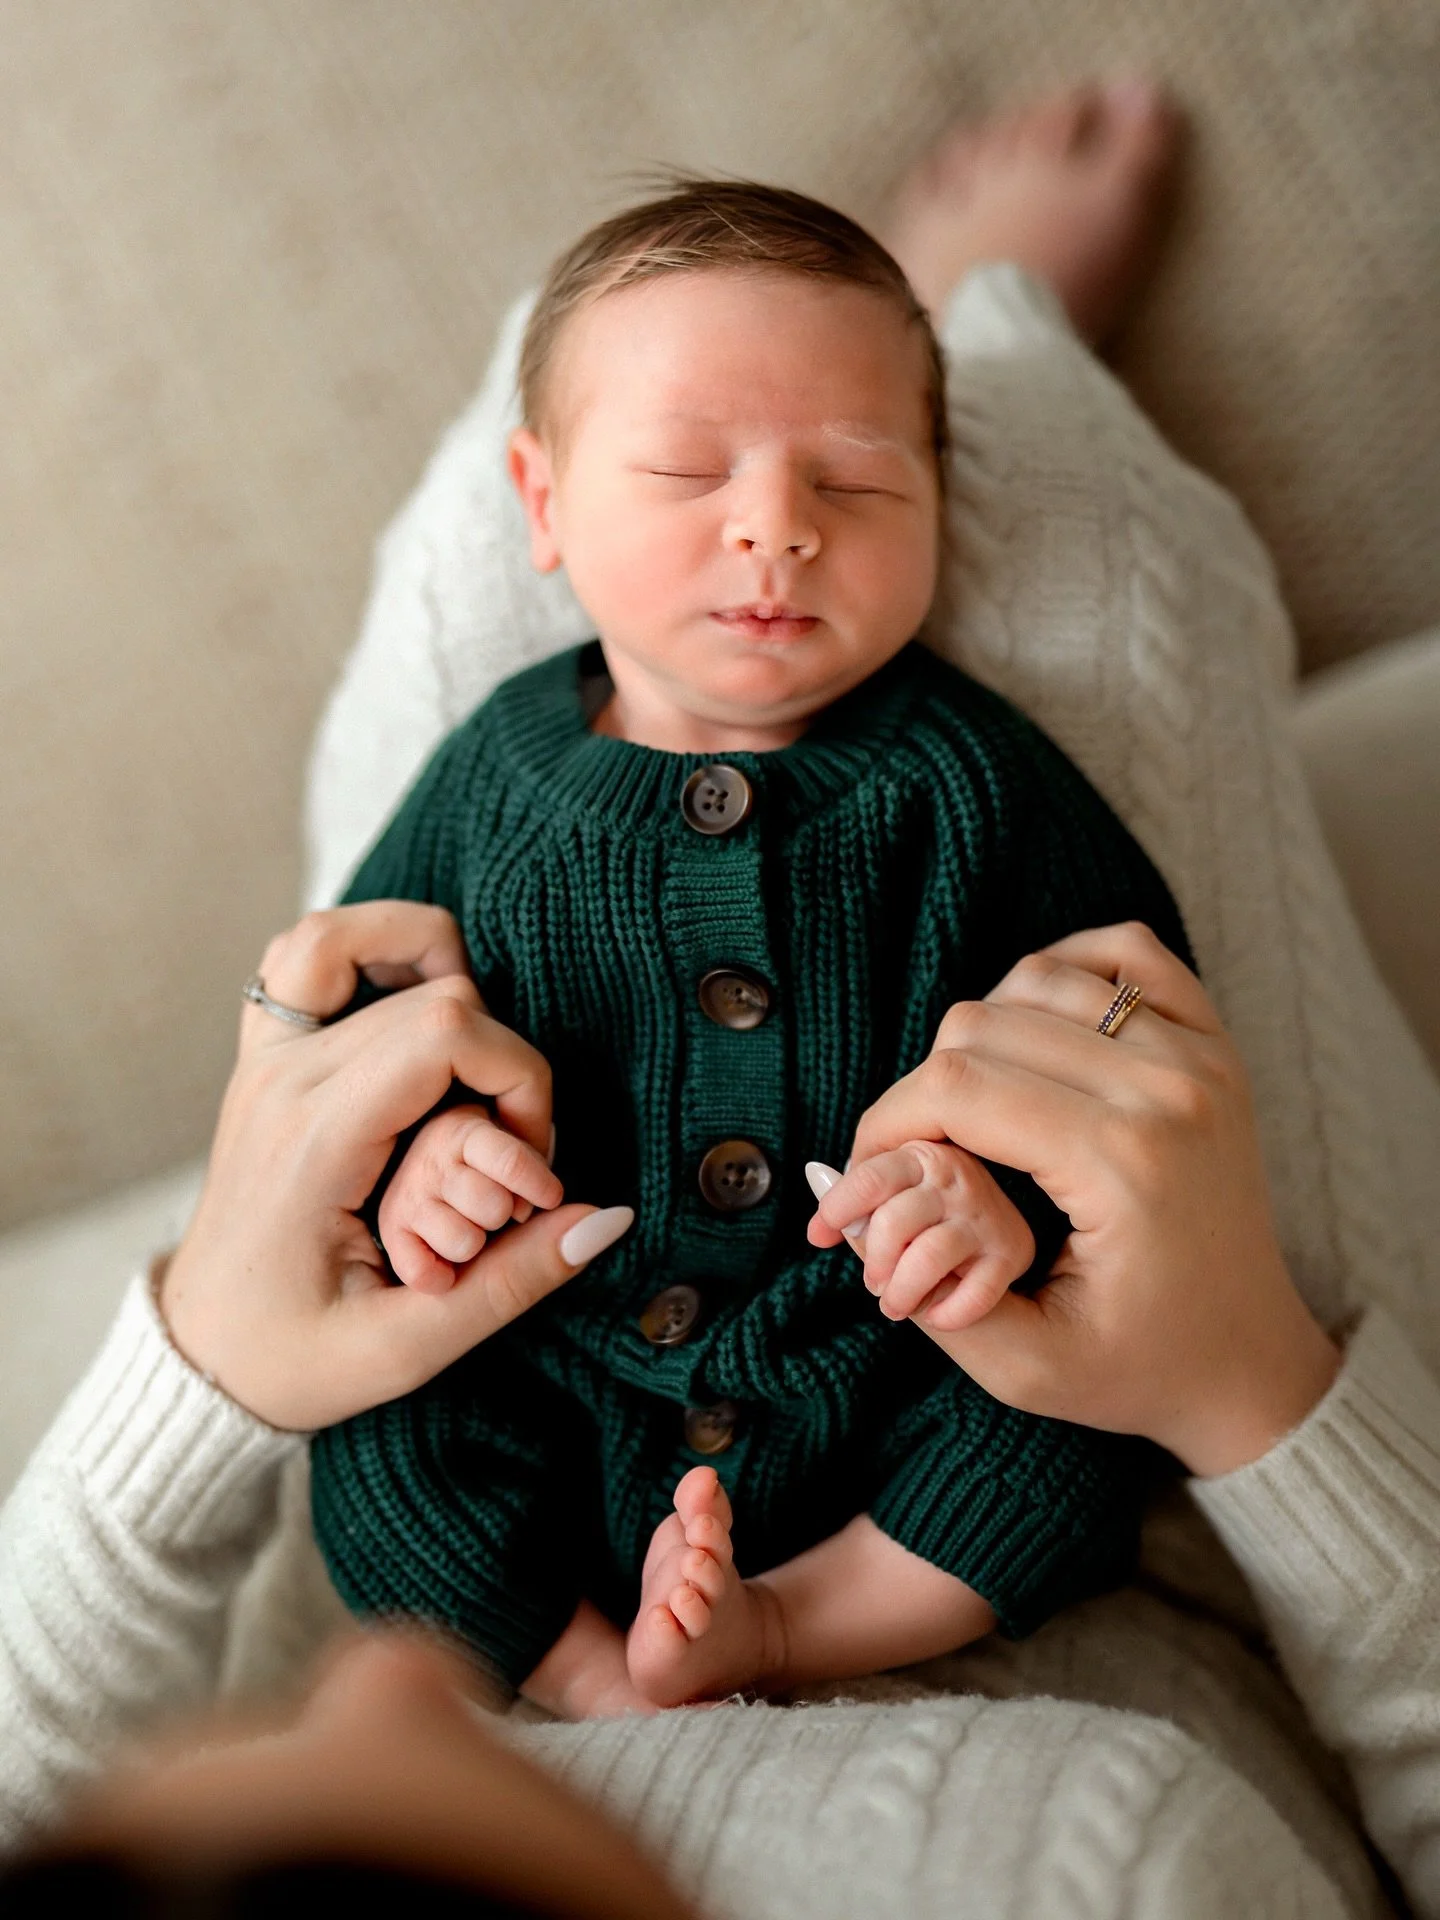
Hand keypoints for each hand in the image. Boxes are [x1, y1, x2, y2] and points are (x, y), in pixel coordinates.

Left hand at [160, 904, 632, 1429]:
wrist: (200, 1358)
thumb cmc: (296, 1360)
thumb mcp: (410, 1347)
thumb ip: (515, 1280)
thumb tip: (607, 1215)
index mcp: (317, 1141)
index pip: (446, 1031)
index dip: (520, 1077)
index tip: (529, 1156)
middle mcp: (284, 1079)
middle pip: (430, 994)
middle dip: (501, 1058)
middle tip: (507, 1145)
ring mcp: (264, 1057)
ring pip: (356, 937)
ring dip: (433, 967)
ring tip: (468, 1050)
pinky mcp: (263, 1055)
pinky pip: (304, 954)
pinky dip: (368, 948)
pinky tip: (414, 1003)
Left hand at [806, 1140, 1033, 1330]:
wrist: (1005, 1219)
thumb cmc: (928, 1210)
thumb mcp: (890, 1193)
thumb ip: (851, 1197)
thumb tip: (814, 1178)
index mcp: (921, 1157)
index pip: (870, 1179)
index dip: (837, 1210)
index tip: (820, 1234)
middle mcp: (957, 1180)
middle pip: (894, 1222)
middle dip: (874, 1262)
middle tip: (873, 1282)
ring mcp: (985, 1217)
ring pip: (928, 1258)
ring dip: (901, 1293)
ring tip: (893, 1306)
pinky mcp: (1009, 1254)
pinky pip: (975, 1294)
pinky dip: (948, 1313)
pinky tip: (936, 1316)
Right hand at [809, 922, 1340, 1476]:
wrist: (1249, 1360)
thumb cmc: (1138, 1368)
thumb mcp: (1022, 1367)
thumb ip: (920, 1296)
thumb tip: (839, 1207)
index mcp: (1122, 1164)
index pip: (957, 1086)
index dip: (887, 1121)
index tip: (870, 1168)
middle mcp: (1167, 1089)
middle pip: (983, 1024)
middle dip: (925, 1086)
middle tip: (924, 1152)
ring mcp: (1198, 1055)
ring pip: (1036, 978)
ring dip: (984, 1030)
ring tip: (978, 1103)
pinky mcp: (1215, 1042)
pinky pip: (1122, 950)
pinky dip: (1062, 972)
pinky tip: (1037, 1031)